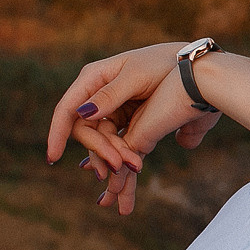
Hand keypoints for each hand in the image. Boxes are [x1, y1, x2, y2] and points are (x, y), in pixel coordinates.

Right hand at [44, 43, 224, 213]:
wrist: (196, 70)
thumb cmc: (164, 63)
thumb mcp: (136, 76)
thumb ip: (109, 95)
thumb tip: (83, 113)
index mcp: (95, 78)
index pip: (67, 109)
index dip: (57, 133)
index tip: (53, 157)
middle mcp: (100, 96)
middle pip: (87, 131)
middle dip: (101, 150)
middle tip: (119, 168)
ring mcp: (115, 111)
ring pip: (104, 143)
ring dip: (112, 161)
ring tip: (123, 181)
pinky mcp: (131, 123)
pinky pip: (119, 146)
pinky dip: (121, 163)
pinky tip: (121, 185)